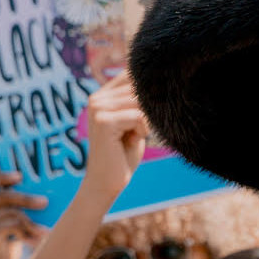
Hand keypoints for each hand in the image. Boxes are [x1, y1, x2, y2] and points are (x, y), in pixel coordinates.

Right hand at [0, 171, 44, 258]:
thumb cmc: (6, 249)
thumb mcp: (8, 223)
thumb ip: (13, 208)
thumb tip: (39, 193)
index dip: (1, 176)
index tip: (20, 176)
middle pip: (5, 196)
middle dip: (27, 198)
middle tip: (45, 202)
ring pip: (13, 212)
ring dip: (32, 222)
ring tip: (45, 232)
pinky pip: (15, 224)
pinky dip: (29, 232)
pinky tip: (36, 241)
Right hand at [82, 76, 149, 203]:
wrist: (107, 183)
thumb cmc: (124, 154)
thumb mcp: (134, 122)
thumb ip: (139, 101)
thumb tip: (161, 80)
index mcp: (102, 95)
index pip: (132, 75)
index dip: (149, 88)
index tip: (150, 110)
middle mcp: (96, 98)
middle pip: (138, 88)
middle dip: (150, 108)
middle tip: (141, 129)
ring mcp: (98, 108)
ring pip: (140, 102)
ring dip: (146, 121)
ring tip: (134, 135)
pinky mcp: (103, 121)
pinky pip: (139, 116)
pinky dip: (143, 130)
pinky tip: (131, 140)